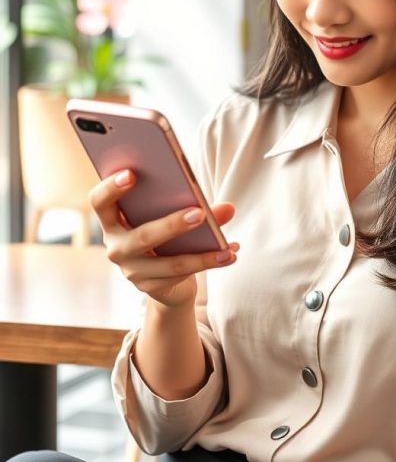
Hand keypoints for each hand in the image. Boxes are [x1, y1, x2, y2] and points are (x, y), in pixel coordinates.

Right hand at [89, 169, 238, 307]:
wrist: (166, 279)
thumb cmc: (165, 235)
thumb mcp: (172, 216)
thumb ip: (194, 206)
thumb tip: (228, 208)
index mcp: (113, 220)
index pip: (100, 201)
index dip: (111, 188)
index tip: (132, 173)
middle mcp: (116, 247)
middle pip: (142, 236)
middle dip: (172, 225)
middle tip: (199, 213)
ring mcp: (132, 271)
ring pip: (169, 262)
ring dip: (202, 254)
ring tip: (226, 245)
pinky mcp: (151, 288)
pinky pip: (183, 275)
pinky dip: (210, 262)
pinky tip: (230, 254)